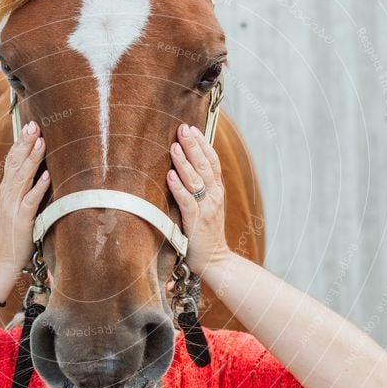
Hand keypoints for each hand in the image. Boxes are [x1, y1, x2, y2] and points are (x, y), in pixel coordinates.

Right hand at [0, 120, 49, 273]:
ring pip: (22, 178)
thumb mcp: (20, 204)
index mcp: (7, 188)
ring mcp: (13, 206)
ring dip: (32, 159)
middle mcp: (8, 193)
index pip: (12, 160)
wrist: (5, 258)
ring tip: (41, 141)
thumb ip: (27, 187)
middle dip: (25, 143)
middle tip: (33, 124)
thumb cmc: (17, 231)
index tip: (29, 124)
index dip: (20, 142)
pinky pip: (31, 201)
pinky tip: (47, 175)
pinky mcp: (22, 220)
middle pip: (15, 163)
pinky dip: (38, 187)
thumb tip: (42, 168)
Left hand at [166, 123, 230, 278]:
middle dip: (193, 145)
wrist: (215, 259)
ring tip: (174, 146)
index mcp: (217, 191)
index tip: (192, 128)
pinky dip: (178, 187)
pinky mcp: (196, 221)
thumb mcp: (205, 207)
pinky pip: (187, 201)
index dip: (203, 143)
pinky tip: (170, 175)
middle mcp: (214, 196)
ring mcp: (207, 208)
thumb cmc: (205, 233)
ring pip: (196, 180)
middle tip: (182, 128)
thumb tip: (184, 169)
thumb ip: (198, 189)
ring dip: (184, 161)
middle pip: (204, 165)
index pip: (212, 161)